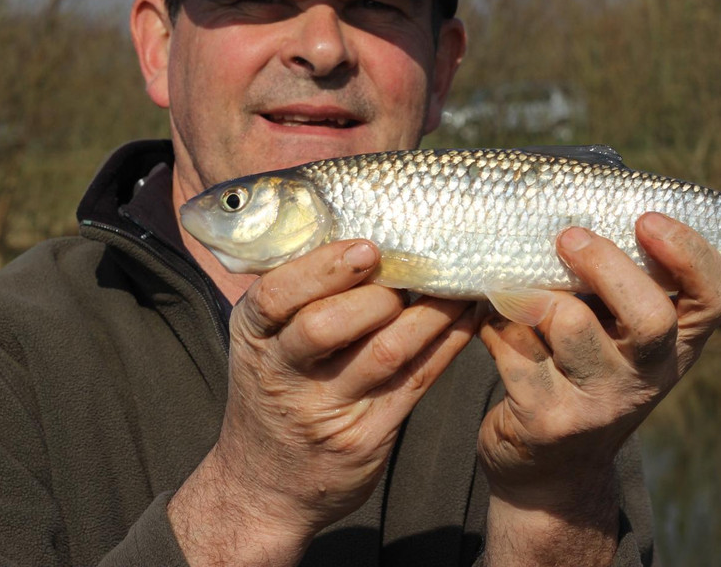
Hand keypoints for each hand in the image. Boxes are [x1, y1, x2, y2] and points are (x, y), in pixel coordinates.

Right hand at [169, 239, 475, 565]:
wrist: (263, 487)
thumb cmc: (271, 390)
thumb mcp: (261, 343)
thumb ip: (296, 296)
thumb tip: (360, 233)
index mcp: (254, 337)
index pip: (275, 295)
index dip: (322, 268)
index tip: (365, 247)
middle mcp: (283, 374)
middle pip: (327, 326)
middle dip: (377, 294)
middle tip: (412, 269)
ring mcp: (325, 410)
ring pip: (384, 353)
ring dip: (428, 313)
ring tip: (455, 282)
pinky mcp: (366, 436)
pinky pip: (415, 381)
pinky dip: (446, 344)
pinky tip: (466, 317)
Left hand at [475, 212, 720, 562]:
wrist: (549, 470)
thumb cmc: (582, 370)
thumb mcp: (615, 331)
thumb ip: (615, 279)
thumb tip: (574, 196)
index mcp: (677, 343)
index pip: (717, 296)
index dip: (691, 251)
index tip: (647, 218)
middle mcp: (648, 375)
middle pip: (651, 316)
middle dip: (606, 265)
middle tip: (569, 236)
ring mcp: (598, 403)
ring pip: (570, 326)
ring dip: (532, 292)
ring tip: (515, 287)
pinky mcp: (546, 419)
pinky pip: (511, 346)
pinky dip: (494, 323)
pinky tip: (493, 322)